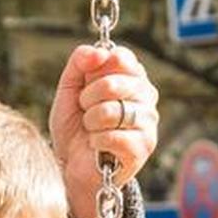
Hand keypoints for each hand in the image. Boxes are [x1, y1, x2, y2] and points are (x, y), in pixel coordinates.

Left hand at [47, 43, 158, 217]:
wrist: (72, 166)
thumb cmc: (74, 127)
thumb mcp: (69, 89)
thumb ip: (79, 63)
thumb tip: (98, 51)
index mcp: (132, 77)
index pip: (122, 58)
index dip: (97, 69)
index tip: (86, 84)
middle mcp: (146, 97)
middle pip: (114, 83)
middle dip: (88, 98)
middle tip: (85, 111)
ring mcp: (148, 123)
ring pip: (114, 110)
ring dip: (91, 121)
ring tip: (91, 129)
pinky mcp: (143, 147)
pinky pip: (114, 135)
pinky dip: (97, 140)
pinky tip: (97, 145)